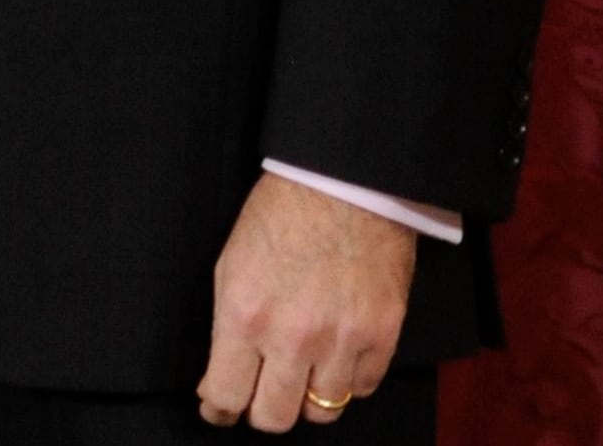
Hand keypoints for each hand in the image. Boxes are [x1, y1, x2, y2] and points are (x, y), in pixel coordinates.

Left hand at [197, 173, 414, 429]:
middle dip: (263, 410)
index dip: (219, 408)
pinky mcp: (383, 336)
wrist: (345, 183)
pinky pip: (361, 388)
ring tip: (304, 370)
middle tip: (263, 393)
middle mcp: (292, 338)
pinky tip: (338, 355)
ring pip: (322, 412)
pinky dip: (347, 379)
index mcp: (245, 316)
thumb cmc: (280, 216)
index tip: (219, 407)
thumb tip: (220, 380)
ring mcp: (342, 341)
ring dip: (308, 395)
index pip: (226, 395)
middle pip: (275, 418)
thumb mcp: (231, 267)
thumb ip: (227, 328)